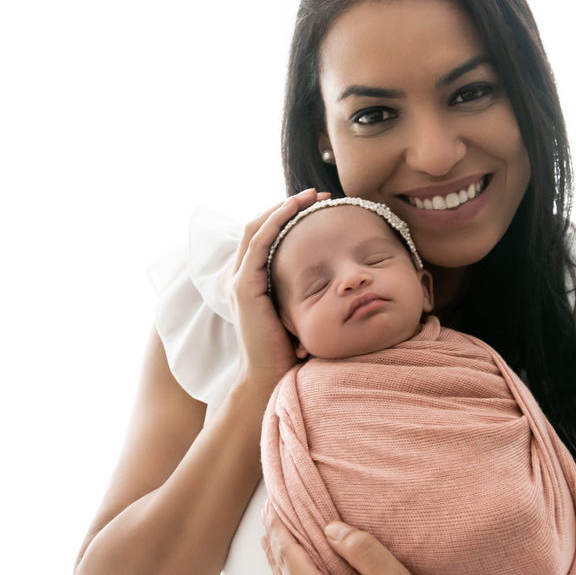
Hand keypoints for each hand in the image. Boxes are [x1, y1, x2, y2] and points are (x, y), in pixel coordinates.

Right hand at [223, 189, 328, 389]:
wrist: (270, 379)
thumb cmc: (289, 350)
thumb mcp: (297, 310)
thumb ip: (304, 290)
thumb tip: (337, 277)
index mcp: (249, 280)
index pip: (264, 235)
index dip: (288, 216)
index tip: (319, 206)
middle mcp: (239, 276)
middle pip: (257, 225)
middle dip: (288, 206)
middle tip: (319, 195)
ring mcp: (238, 281)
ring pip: (256, 228)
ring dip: (284, 208)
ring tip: (312, 197)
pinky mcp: (244, 288)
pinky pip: (259, 243)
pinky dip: (275, 221)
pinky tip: (295, 210)